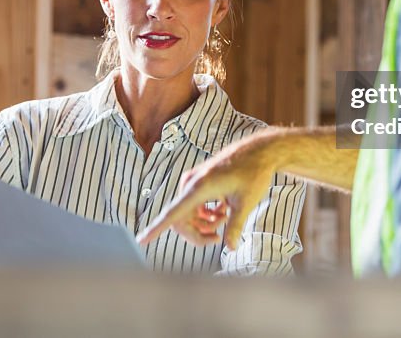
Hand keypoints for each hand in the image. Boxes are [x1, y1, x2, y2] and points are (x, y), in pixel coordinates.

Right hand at [137, 134, 276, 249]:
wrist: (259, 152)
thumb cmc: (253, 174)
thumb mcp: (246, 203)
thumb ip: (234, 226)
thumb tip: (230, 247)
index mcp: (199, 188)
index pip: (173, 213)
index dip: (156, 228)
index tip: (141, 240)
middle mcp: (192, 183)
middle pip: (180, 220)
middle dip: (196, 233)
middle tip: (218, 237)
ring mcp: (194, 182)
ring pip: (188, 214)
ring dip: (204, 223)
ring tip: (225, 217)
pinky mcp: (199, 182)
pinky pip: (193, 206)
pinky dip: (206, 214)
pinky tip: (222, 210)